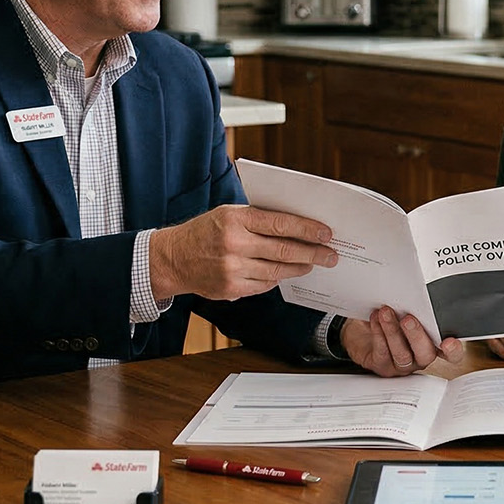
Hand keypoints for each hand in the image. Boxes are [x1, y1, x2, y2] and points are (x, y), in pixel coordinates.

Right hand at [149, 205, 337, 301]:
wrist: (173, 258)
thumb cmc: (206, 231)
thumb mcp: (228, 214)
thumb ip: (259, 219)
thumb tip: (297, 226)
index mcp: (235, 218)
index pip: (280, 223)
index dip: (307, 229)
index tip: (326, 233)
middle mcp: (234, 243)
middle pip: (284, 250)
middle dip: (313, 253)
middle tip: (331, 255)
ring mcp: (232, 268)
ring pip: (277, 271)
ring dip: (300, 268)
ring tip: (313, 264)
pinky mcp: (230, 289)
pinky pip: (264, 285)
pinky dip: (278, 280)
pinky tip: (287, 274)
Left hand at [341, 306, 462, 376]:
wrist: (362, 331)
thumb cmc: (390, 317)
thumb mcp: (405, 309)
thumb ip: (416, 306)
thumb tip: (416, 292)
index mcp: (433, 343)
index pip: (450, 353)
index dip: (453, 350)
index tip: (449, 342)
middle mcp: (419, 357)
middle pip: (425, 354)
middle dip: (417, 335)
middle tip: (408, 318)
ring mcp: (402, 365)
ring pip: (401, 354)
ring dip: (393, 331)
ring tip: (385, 312)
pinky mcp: (382, 366)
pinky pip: (382, 353)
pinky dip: (378, 334)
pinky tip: (375, 319)